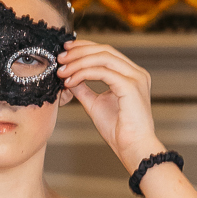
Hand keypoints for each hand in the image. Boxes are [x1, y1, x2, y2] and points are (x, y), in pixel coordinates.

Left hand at [57, 39, 161, 172]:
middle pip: (105, 50)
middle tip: (60, 58)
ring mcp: (135, 77)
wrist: (133, 149)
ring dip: (79, 62)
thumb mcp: (95, 105)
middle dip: (79, 52)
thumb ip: (84, 89)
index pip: (106, 52)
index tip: (66, 52)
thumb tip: (69, 78)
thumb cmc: (119, 132)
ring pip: (103, 58)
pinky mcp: (131, 86)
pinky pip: (103, 72)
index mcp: (131, 75)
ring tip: (62, 71)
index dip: (85, 48)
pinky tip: (71, 81)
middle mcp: (136, 73)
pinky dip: (84, 74)